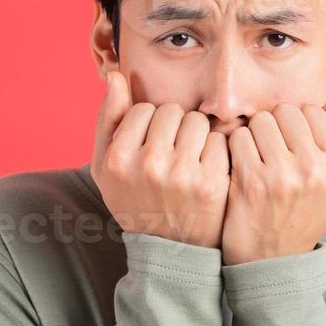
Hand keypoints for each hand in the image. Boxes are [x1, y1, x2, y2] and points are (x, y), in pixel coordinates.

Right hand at [89, 70, 229, 248]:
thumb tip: (116, 76)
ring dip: (196, 135)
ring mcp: (182, 175)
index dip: (149, 125)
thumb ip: (108, 120)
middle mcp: (148, 165)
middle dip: (174, 128)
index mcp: (118, 159)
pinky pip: (218, 140)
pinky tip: (206, 170)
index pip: (142, 109)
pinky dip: (215, 151)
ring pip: (196, 121)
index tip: (150, 147)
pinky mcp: (211, 182)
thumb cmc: (135, 200)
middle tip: (172, 155)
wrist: (169, 250)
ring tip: (189, 160)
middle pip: (171, 111)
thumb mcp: (106, 168)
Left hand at [221, 103, 325, 265]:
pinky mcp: (251, 181)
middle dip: (277, 125)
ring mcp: (283, 175)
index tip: (294, 143)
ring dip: (255, 134)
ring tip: (259, 156)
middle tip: (273, 149)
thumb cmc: (307, 212)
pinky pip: (239, 137)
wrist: (273, 259)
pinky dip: (236, 148)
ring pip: (261, 120)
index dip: (301, 123)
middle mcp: (317, 169)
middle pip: (287, 111)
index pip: (317, 110)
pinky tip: (243, 166)